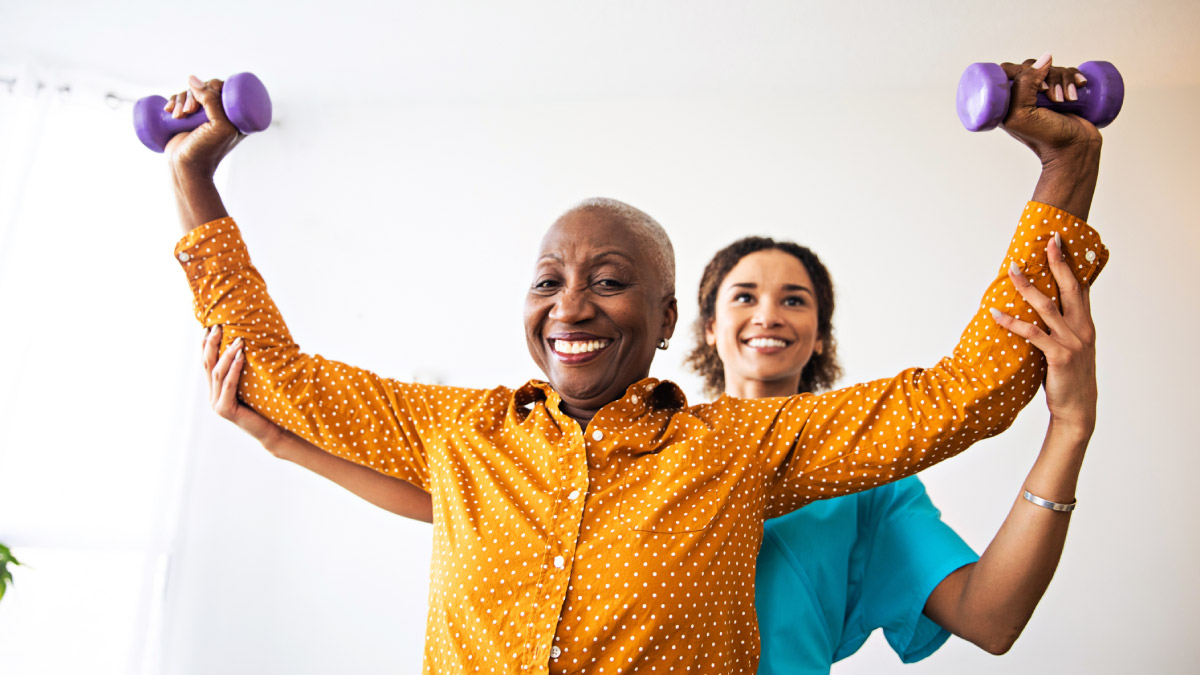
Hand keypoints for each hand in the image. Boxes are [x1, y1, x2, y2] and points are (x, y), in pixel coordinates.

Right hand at [164, 76, 243, 179]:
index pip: (226, 88)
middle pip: (207, 88)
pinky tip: (169, 110)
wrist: (186, 170)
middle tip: (188, 112)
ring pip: (192, 93)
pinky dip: (173, 101)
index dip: (212, 86)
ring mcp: (204, 116)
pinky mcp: (188, 119)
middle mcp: (222, 115)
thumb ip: (213, 101)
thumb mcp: (219, 126)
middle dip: (193, 94)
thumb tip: (193, 79)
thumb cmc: (207, 151)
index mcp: (238, 117)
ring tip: (177, 116)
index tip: (203, 97)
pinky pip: (181, 100)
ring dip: (181, 99)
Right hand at [203, 325, 285, 447]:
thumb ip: (245, 368)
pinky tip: (241, 357)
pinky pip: (228, 385)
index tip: (210, 327)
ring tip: (238, 340)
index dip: (205, 345)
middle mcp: (213, 395)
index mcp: (216, 388)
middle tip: (219, 327)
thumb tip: (249, 341)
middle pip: (207, 364)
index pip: (206, 362)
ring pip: (217, 373)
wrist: (273, 428)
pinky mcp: (225, 410)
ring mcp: (217, 404)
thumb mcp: (252, 382)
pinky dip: (234, 369)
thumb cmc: (266, 403)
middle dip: (212, 344)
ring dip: (227, 354)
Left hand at [990, 235, 1096, 433]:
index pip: (1080, 287)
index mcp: (1086, 325)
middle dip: (1057, 263)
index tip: (1061, 243)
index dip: (1071, 264)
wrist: (1078, 409)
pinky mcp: (1059, 356)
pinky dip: (1012, 322)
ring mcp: (1072, 342)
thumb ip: (1063, 328)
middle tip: (1047, 241)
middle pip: (1069, 288)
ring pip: (1047, 307)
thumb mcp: (1072, 348)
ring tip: (1012, 270)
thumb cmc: (1069, 378)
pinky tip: (996, 313)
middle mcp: (1082, 329)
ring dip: (1028, 287)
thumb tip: (1044, 310)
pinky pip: (1032, 334)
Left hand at [1000, 53, 1102, 164]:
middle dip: (1049, 77)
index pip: (1007, 70)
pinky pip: (1067, 72)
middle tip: (1055, 99)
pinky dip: (1075, 76)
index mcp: (1005, 102)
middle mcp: (1022, 96)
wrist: (1075, 150)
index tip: (1040, 89)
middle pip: (1032, 66)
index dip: (1023, 71)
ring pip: (1051, 68)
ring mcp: (1042, 94)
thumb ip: (1023, 86)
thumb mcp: (1022, 115)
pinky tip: (1080, 86)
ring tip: (1068, 100)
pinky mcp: (1062, 92)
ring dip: (1064, 79)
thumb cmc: (1045, 138)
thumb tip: (1044, 58)